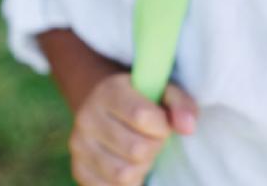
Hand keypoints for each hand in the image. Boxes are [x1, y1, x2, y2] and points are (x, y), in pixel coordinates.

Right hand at [68, 72, 197, 185]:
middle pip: (135, 150)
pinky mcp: (78, 169)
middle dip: (154, 148)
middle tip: (153, 140)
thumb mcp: (162, 91)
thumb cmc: (142, 100)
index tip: (163, 124)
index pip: (141, 116)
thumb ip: (180, 104)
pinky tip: (129, 166)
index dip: (161, 126)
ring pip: (123, 175)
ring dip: (142, 168)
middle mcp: (88, 116)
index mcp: (109, 91)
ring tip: (142, 154)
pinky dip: (128, 183)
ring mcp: (79, 145)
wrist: (105, 107)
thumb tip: (188, 127)